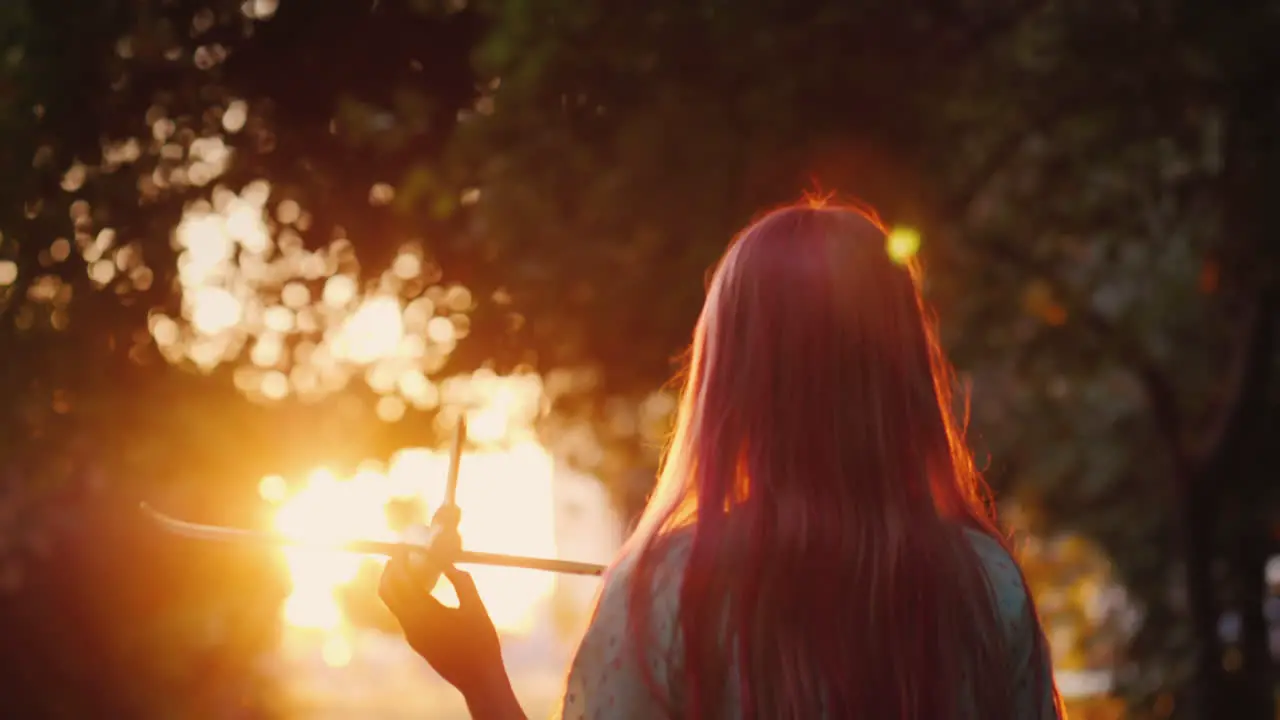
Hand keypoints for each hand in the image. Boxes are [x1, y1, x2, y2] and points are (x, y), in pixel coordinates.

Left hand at [378, 555, 521, 715]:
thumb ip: (462, 583)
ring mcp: (411, 635)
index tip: (406, 545)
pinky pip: (402, 613)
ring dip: (395, 582)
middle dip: (390, 569)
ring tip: (408, 566)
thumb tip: (450, 564)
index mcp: (426, 614)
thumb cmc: (481, 643)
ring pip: (393, 604)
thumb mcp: (476, 608)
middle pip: (387, 591)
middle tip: (400, 552)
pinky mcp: (416, 641)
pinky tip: (420, 587)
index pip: (401, 580)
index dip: (400, 560)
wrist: (477, 678)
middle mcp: (411, 626)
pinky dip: (404, 595)